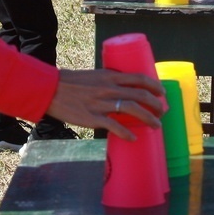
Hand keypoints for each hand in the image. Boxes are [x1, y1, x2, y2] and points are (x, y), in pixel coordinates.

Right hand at [47, 69, 164, 139]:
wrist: (50, 90)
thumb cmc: (71, 83)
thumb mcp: (94, 76)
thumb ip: (108, 82)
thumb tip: (123, 92)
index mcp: (109, 76)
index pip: (139, 78)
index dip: (154, 85)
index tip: (162, 92)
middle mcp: (108, 88)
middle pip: (140, 94)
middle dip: (156, 104)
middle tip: (162, 111)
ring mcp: (101, 103)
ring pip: (132, 109)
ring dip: (148, 118)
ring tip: (156, 125)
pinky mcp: (93, 117)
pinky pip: (114, 126)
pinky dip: (127, 133)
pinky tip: (133, 138)